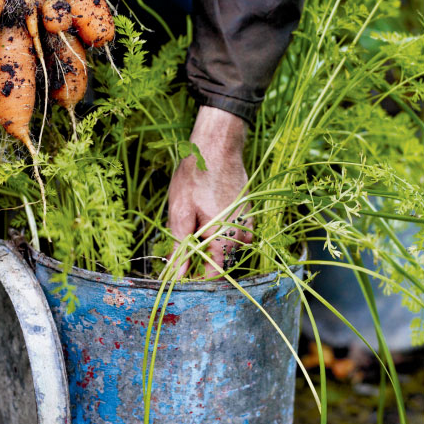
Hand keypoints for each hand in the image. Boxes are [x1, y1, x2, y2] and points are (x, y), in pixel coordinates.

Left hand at [168, 106, 253, 276]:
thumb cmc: (196, 178)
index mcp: (225, 240)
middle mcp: (241, 234)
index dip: (197, 278)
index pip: (214, 274)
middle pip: (222, 259)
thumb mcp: (180, 214)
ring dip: (213, 242)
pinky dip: (222, 229)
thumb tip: (175, 275)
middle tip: (185, 238)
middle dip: (203, 256)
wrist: (217, 146)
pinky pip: (237, 230)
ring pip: (230, 245)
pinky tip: (209, 212)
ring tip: (197, 221)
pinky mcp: (248, 211)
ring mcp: (247, 222)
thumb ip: (180, 249)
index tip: (182, 274)